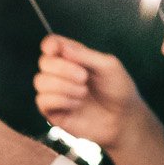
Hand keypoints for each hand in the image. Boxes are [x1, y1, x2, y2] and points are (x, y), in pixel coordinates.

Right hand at [33, 35, 144, 153]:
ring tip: (83, 92)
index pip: (51, 45)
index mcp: (73, 58)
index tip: (57, 50)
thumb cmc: (119, 90)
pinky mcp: (53, 113)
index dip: (50, 45)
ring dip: (63, 86)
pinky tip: (77, 104)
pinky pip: (42, 101)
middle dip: (62, 68)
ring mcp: (55, 93)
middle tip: (84, 77)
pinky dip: (60, 100)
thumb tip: (61, 47)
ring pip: (40, 82)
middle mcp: (61, 74)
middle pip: (44, 62)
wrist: (123, 119)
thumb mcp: (108, 66)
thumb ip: (85, 55)